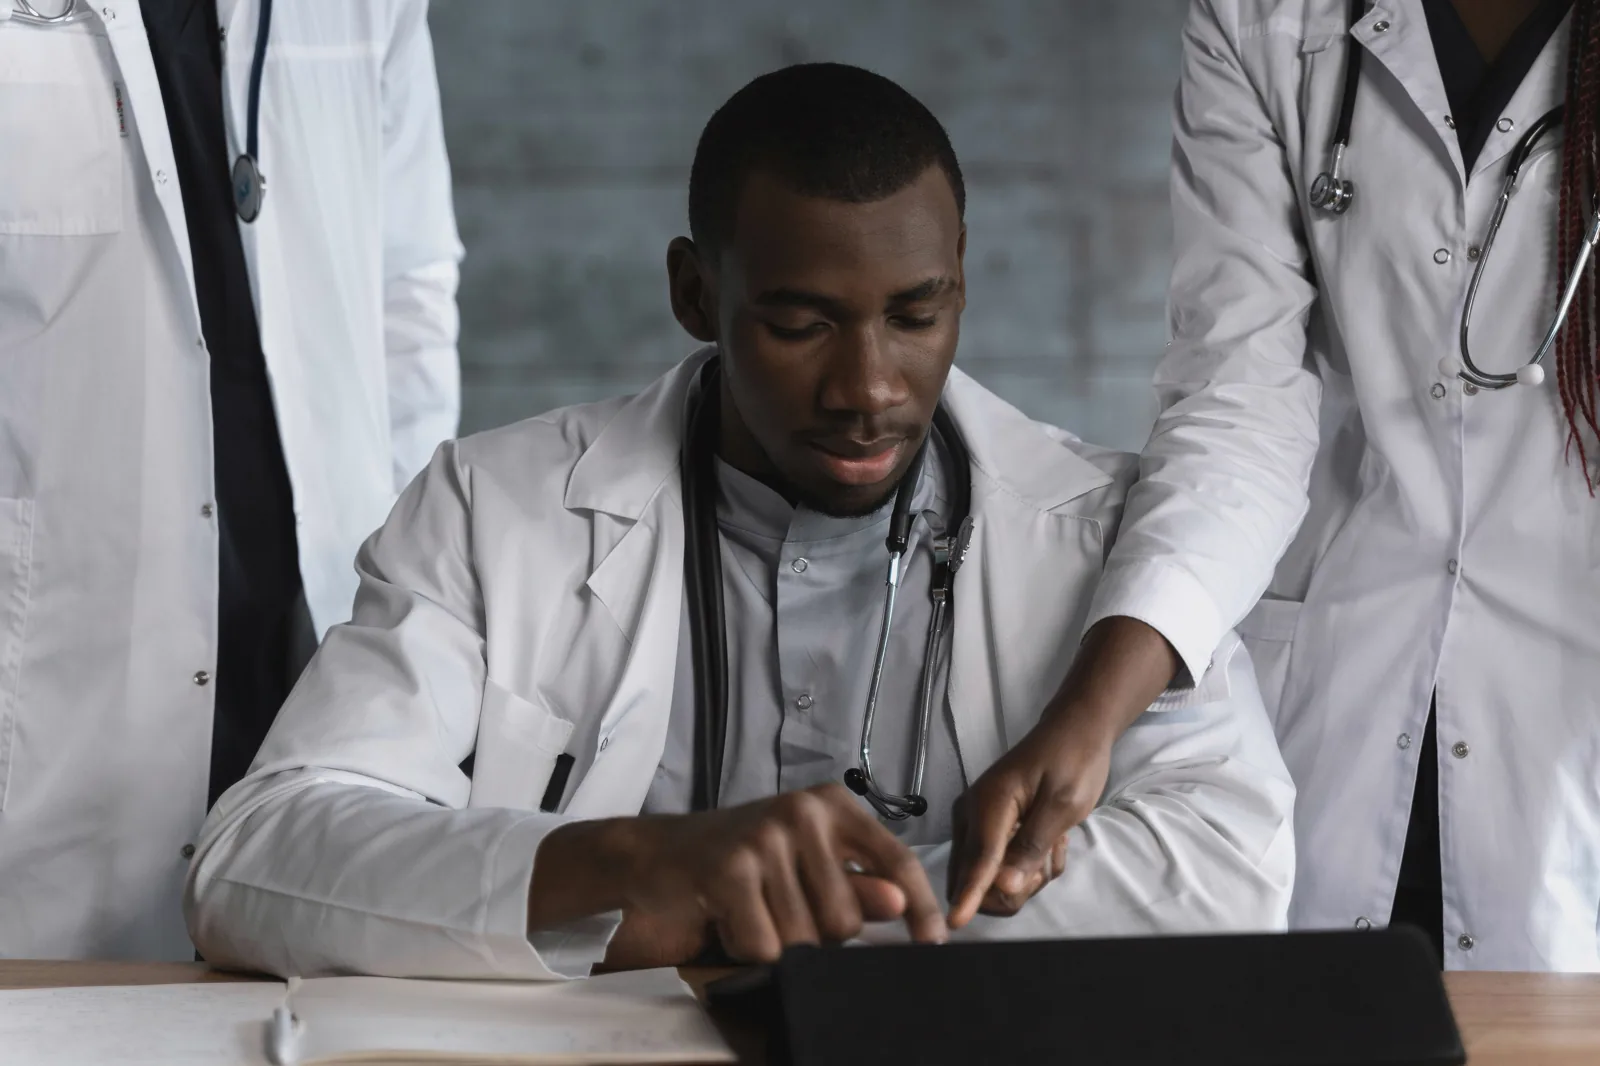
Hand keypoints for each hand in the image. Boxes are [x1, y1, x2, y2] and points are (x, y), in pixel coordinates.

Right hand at [532, 783, 946, 963]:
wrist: (655, 856)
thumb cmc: (740, 863)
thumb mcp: (804, 867)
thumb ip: (854, 884)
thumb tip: (899, 903)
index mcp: (833, 806)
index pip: (896, 860)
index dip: (920, 908)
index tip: (933, 941)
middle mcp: (804, 812)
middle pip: (848, 920)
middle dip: (820, 936)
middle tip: (782, 910)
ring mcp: (766, 837)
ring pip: (806, 939)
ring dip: (778, 942)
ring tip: (753, 910)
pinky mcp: (731, 868)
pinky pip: (765, 944)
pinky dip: (747, 948)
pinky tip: (728, 918)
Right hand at [945, 616, 1178, 927]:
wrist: (1074, 733)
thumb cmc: (1072, 761)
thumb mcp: (1063, 804)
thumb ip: (1032, 846)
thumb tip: (1004, 885)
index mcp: (989, 804)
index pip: (979, 859)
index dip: (970, 895)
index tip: (955, 924)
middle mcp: (972, 816)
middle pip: (977, 879)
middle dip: (1015, 884)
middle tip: (1048, 856)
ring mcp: (978, 825)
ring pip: (992, 880)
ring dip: (1028, 874)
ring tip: (1052, 841)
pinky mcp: (989, 833)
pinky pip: (1002, 871)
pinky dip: (1030, 866)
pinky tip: (1048, 840)